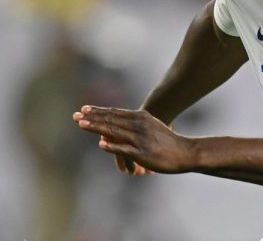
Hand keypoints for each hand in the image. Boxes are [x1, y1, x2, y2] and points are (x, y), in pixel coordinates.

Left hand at [72, 106, 195, 173]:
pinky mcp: (143, 152)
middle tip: (76, 115)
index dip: (98, 111)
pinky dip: (112, 146)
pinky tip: (101, 144)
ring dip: (97, 127)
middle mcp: (138, 125)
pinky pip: (124, 148)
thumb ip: (136, 123)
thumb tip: (127, 124)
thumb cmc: (168, 141)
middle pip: (111, 119)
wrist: (185, 151)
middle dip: (92, 117)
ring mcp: (140, 138)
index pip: (114, 112)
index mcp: (140, 117)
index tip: (84, 109)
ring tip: (82, 125)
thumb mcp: (151, 126)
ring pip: (114, 131)